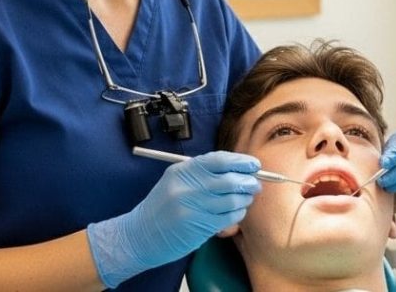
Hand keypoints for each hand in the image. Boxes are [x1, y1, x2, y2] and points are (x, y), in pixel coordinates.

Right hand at [87, 151, 260, 287]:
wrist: (140, 235)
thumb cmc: (163, 205)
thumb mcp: (177, 180)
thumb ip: (204, 172)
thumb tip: (240, 168)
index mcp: (183, 171)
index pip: (220, 160)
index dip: (242, 161)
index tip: (254, 165)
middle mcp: (188, 188)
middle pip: (231, 180)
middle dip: (249, 181)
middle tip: (255, 184)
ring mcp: (194, 208)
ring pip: (234, 200)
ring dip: (245, 199)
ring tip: (245, 199)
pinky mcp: (199, 228)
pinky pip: (230, 217)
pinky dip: (238, 214)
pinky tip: (235, 213)